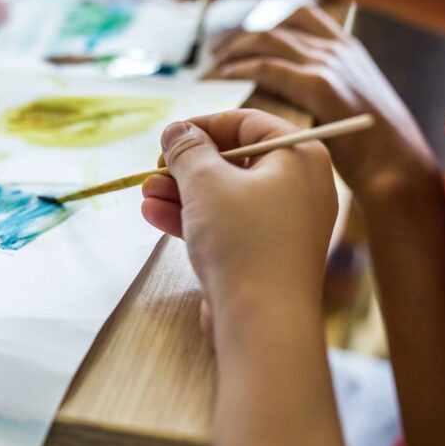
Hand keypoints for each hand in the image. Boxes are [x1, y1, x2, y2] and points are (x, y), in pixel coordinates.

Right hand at [142, 109, 336, 313]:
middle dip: (186, 166)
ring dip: (182, 193)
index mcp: (299, 158)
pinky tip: (155, 215)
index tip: (170, 136)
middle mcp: (298, 188)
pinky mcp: (265, 255)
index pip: (249, 123)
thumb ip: (187, 149)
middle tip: (154, 169)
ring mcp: (283, 225)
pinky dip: (193, 218)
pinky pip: (227, 225)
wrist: (264, 322)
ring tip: (145, 193)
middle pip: (234, 162)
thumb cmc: (243, 240)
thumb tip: (177, 130)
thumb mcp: (206, 182)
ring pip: (225, 197)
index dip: (204, 126)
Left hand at [213, 6, 435, 194]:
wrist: (395, 165)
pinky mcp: (319, 85)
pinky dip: (242, 67)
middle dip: (242, 36)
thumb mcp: (348, 102)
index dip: (267, 22)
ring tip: (216, 60)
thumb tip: (276, 88)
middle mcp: (338, 49)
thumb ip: (320, 86)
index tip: (244, 36)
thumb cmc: (369, 146)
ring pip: (267, 41)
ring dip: (235, 48)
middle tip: (218, 49)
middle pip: (277, 26)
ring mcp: (329, 63)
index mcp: (348, 48)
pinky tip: (226, 74)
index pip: (301, 15)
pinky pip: (268, 67)